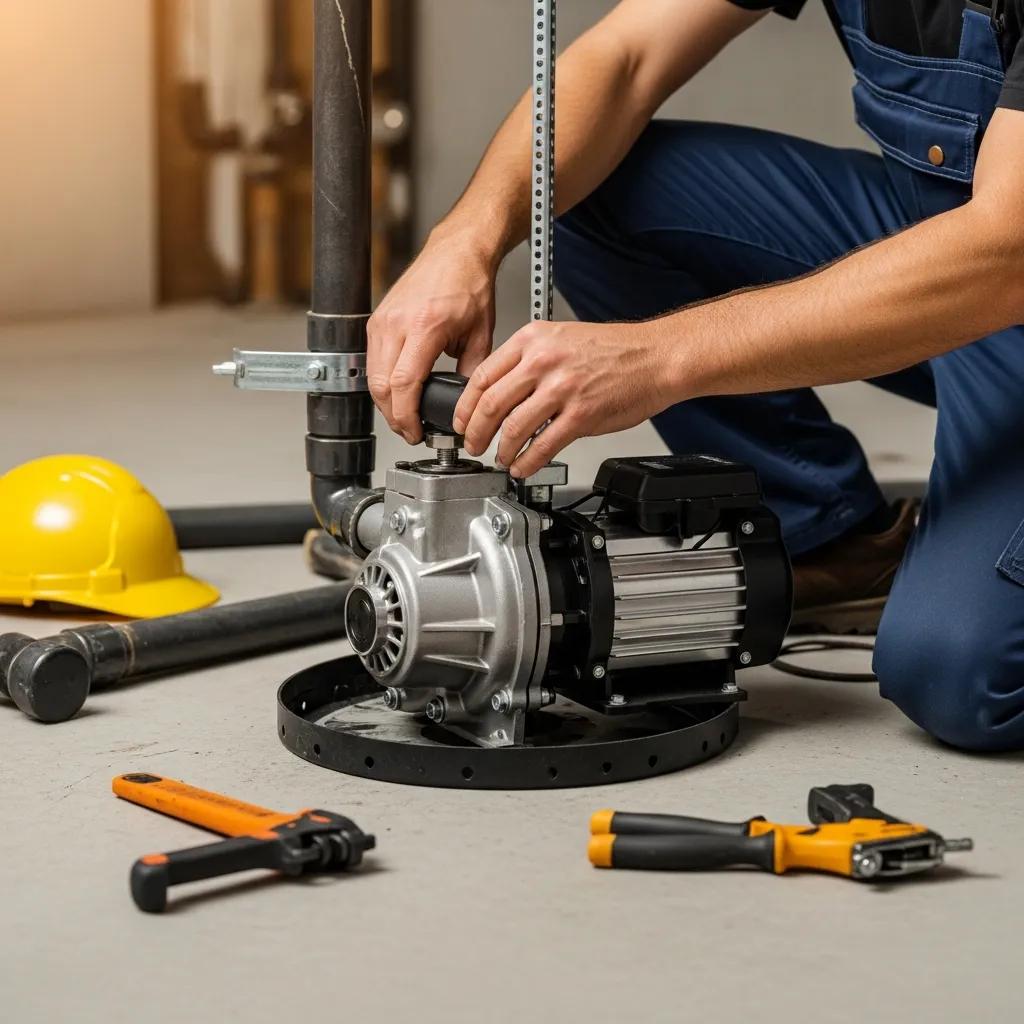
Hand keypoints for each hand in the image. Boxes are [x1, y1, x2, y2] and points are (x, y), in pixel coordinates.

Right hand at [366, 232, 496, 442]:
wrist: (456, 251)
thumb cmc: (469, 283)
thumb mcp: (482, 334)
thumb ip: (471, 372)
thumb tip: (464, 402)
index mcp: (424, 326)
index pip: (403, 384)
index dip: (406, 415)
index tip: (415, 432)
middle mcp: (397, 323)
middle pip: (381, 386)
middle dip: (393, 416)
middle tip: (410, 432)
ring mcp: (383, 320)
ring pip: (372, 376)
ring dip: (385, 402)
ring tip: (405, 417)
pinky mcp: (377, 319)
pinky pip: (372, 361)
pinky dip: (382, 382)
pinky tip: (397, 392)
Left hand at [452, 319, 681, 478]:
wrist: (655, 357)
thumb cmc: (614, 350)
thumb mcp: (561, 338)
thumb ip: (528, 360)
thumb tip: (500, 390)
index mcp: (533, 340)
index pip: (482, 376)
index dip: (464, 405)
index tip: (460, 420)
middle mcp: (544, 362)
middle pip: (491, 404)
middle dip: (475, 432)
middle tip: (472, 445)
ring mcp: (562, 389)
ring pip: (513, 428)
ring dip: (501, 450)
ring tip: (500, 458)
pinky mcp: (581, 415)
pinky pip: (543, 445)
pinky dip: (528, 461)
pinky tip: (523, 466)